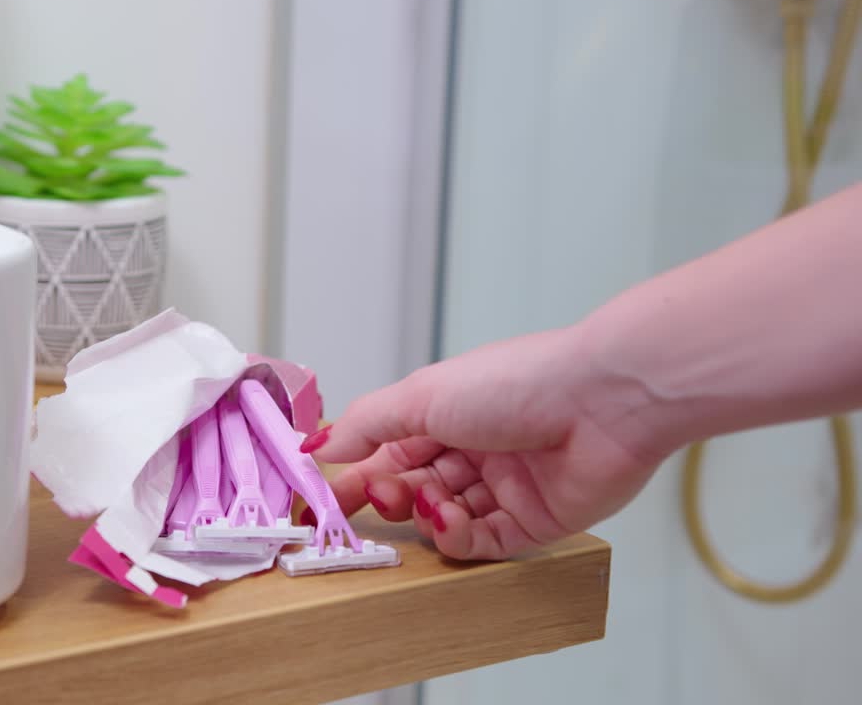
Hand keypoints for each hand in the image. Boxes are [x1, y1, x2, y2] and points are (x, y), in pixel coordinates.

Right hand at [306, 326, 669, 559]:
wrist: (605, 402)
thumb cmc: (517, 381)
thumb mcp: (423, 396)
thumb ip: (367, 424)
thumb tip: (319, 443)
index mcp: (446, 412)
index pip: (386, 450)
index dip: (353, 472)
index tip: (320, 498)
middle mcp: (473, 449)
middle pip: (412, 486)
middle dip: (385, 496)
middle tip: (368, 502)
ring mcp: (502, 487)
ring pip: (442, 518)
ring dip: (424, 514)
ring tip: (424, 501)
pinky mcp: (532, 522)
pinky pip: (479, 541)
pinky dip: (456, 536)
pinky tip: (449, 519)